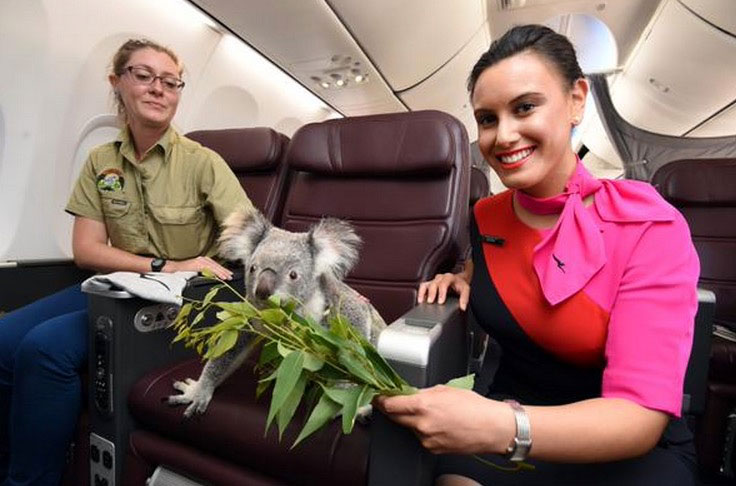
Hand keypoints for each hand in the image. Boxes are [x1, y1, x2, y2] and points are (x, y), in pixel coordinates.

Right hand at [166, 256, 232, 279]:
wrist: (174, 268)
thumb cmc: (184, 271)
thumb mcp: (197, 271)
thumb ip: (205, 272)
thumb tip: (213, 277)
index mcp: (204, 260)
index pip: (216, 265)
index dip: (223, 270)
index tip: (229, 274)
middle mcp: (203, 259)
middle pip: (216, 265)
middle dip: (224, 271)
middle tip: (231, 276)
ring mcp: (200, 261)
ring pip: (214, 267)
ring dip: (221, 272)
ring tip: (226, 277)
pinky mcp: (197, 264)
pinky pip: (208, 269)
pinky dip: (214, 272)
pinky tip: (218, 276)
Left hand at [374, 386, 514, 454]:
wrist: (492, 428)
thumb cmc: (475, 408)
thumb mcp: (446, 390)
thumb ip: (424, 392)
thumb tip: (410, 393)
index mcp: (423, 406)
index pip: (390, 405)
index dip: (380, 399)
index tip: (377, 396)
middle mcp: (422, 424)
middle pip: (394, 417)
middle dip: (393, 409)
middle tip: (395, 401)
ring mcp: (426, 439)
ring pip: (409, 427)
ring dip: (411, 420)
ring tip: (432, 412)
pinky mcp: (432, 449)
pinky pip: (420, 437)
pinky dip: (423, 430)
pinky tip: (438, 424)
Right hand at [417, 272, 469, 309]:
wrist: (458, 279)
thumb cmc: (460, 285)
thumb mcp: (465, 289)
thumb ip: (464, 298)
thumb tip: (462, 307)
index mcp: (449, 277)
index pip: (444, 283)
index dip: (442, 292)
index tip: (441, 301)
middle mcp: (440, 278)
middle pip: (434, 284)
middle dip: (432, 293)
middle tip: (430, 302)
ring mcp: (434, 280)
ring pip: (426, 284)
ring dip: (423, 293)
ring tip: (422, 301)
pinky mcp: (429, 284)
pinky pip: (422, 287)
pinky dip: (420, 293)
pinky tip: (420, 300)